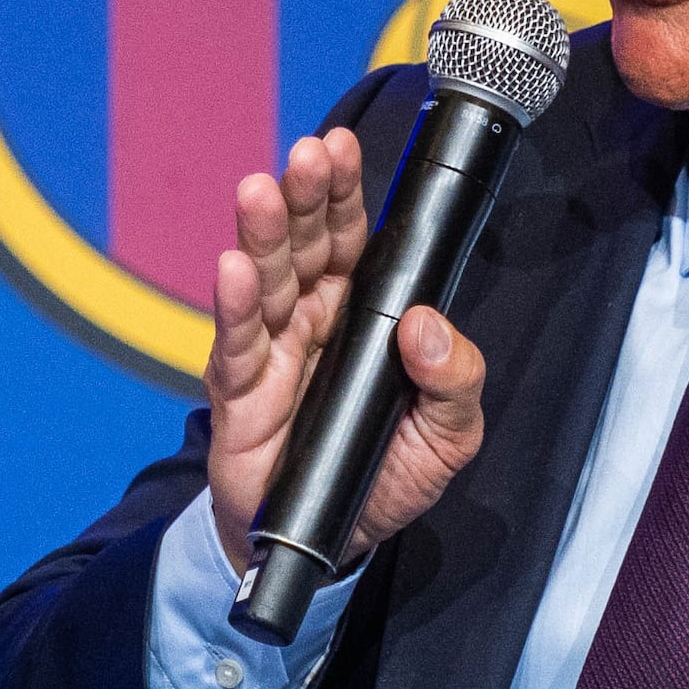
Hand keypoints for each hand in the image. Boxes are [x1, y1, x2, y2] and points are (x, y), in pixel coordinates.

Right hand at [203, 126, 488, 568]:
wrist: (329, 543)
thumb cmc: (384, 476)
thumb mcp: (448, 435)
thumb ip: (454, 381)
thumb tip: (429, 328)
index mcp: (362, 311)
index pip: (353, 236)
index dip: (344, 192)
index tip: (341, 146)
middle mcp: (313, 317)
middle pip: (305, 242)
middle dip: (306, 196)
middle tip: (308, 156)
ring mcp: (273, 349)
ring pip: (266, 278)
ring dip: (262, 233)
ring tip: (261, 191)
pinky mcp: (239, 391)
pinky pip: (236, 341)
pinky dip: (233, 304)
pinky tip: (233, 269)